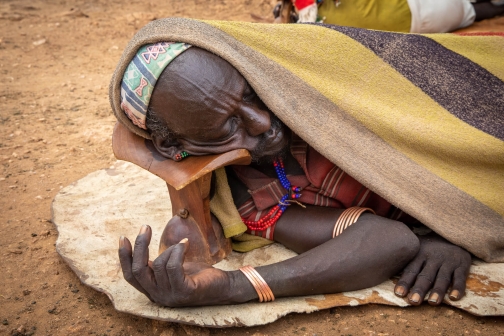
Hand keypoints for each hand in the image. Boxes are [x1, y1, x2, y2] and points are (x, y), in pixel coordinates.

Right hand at [118, 225, 234, 306]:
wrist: (222, 287)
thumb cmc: (196, 274)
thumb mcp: (171, 268)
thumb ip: (157, 263)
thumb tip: (141, 243)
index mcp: (152, 290)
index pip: (130, 276)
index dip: (124, 257)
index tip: (123, 237)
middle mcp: (158, 296)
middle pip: (138, 270)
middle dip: (140, 246)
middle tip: (145, 227)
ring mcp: (171, 296)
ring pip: (158, 265)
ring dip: (170, 248)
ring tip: (182, 243)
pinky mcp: (184, 291)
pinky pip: (173, 266)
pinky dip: (178, 250)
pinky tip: (185, 244)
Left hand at [394, 233, 470, 305]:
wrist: (454, 233)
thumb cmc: (430, 245)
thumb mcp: (416, 246)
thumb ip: (405, 257)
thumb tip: (382, 266)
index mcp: (419, 254)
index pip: (411, 270)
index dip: (405, 282)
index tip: (399, 294)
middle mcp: (433, 259)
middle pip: (425, 276)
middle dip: (419, 289)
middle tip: (413, 301)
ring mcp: (448, 262)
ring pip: (442, 278)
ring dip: (437, 291)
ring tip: (432, 302)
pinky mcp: (462, 265)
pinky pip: (460, 278)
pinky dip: (458, 287)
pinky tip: (454, 297)